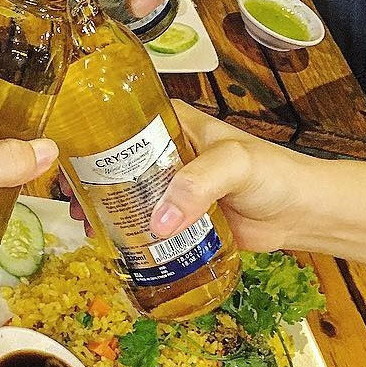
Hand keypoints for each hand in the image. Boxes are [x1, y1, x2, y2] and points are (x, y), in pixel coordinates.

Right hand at [61, 101, 314, 252]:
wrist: (303, 214)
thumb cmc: (273, 174)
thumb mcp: (234, 164)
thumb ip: (198, 185)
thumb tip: (159, 221)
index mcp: (172, 125)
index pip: (121, 122)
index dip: (89, 138)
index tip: (63, 157)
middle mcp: (165, 153)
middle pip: (115, 163)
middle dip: (88, 180)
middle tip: (68, 198)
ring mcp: (170, 188)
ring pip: (125, 196)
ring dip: (103, 209)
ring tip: (83, 223)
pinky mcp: (178, 220)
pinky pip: (145, 226)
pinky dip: (126, 234)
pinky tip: (108, 244)